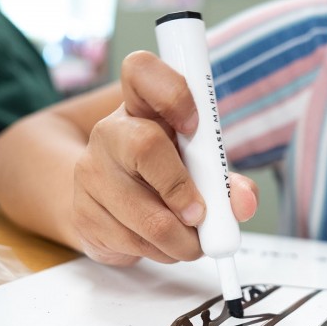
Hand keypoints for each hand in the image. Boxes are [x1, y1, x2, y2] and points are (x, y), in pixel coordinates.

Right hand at [72, 51, 257, 265]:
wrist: (108, 204)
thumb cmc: (164, 176)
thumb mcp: (199, 169)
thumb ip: (227, 182)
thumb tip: (244, 201)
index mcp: (143, 106)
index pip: (143, 72)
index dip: (171, 93)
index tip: (195, 124)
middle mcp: (110, 132)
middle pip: (144, 145)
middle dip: (183, 189)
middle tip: (202, 215)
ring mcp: (90, 172)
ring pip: (145, 215)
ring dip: (182, 240)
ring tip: (191, 239)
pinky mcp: (83, 214)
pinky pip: (133, 244)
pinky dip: (162, 253)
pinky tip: (164, 244)